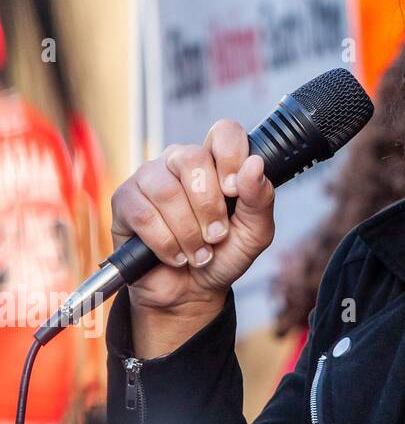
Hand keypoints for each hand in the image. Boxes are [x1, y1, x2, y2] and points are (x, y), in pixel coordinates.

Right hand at [111, 119, 275, 319]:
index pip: (224, 132)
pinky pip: (144, 215)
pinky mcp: (124, 201)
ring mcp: (149, 178)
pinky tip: (175, 255)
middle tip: (217, 235)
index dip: (231, 156)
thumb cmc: (223, 254)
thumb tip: (254, 165)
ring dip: (188, 231)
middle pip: (192, 159)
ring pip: (167, 191)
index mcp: (216, 160)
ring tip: (198, 252)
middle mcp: (180, 161)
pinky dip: (166, 243)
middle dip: (209, 206)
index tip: (235, 191)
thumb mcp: (255, 232)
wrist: (191, 291)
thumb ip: (260, 199)